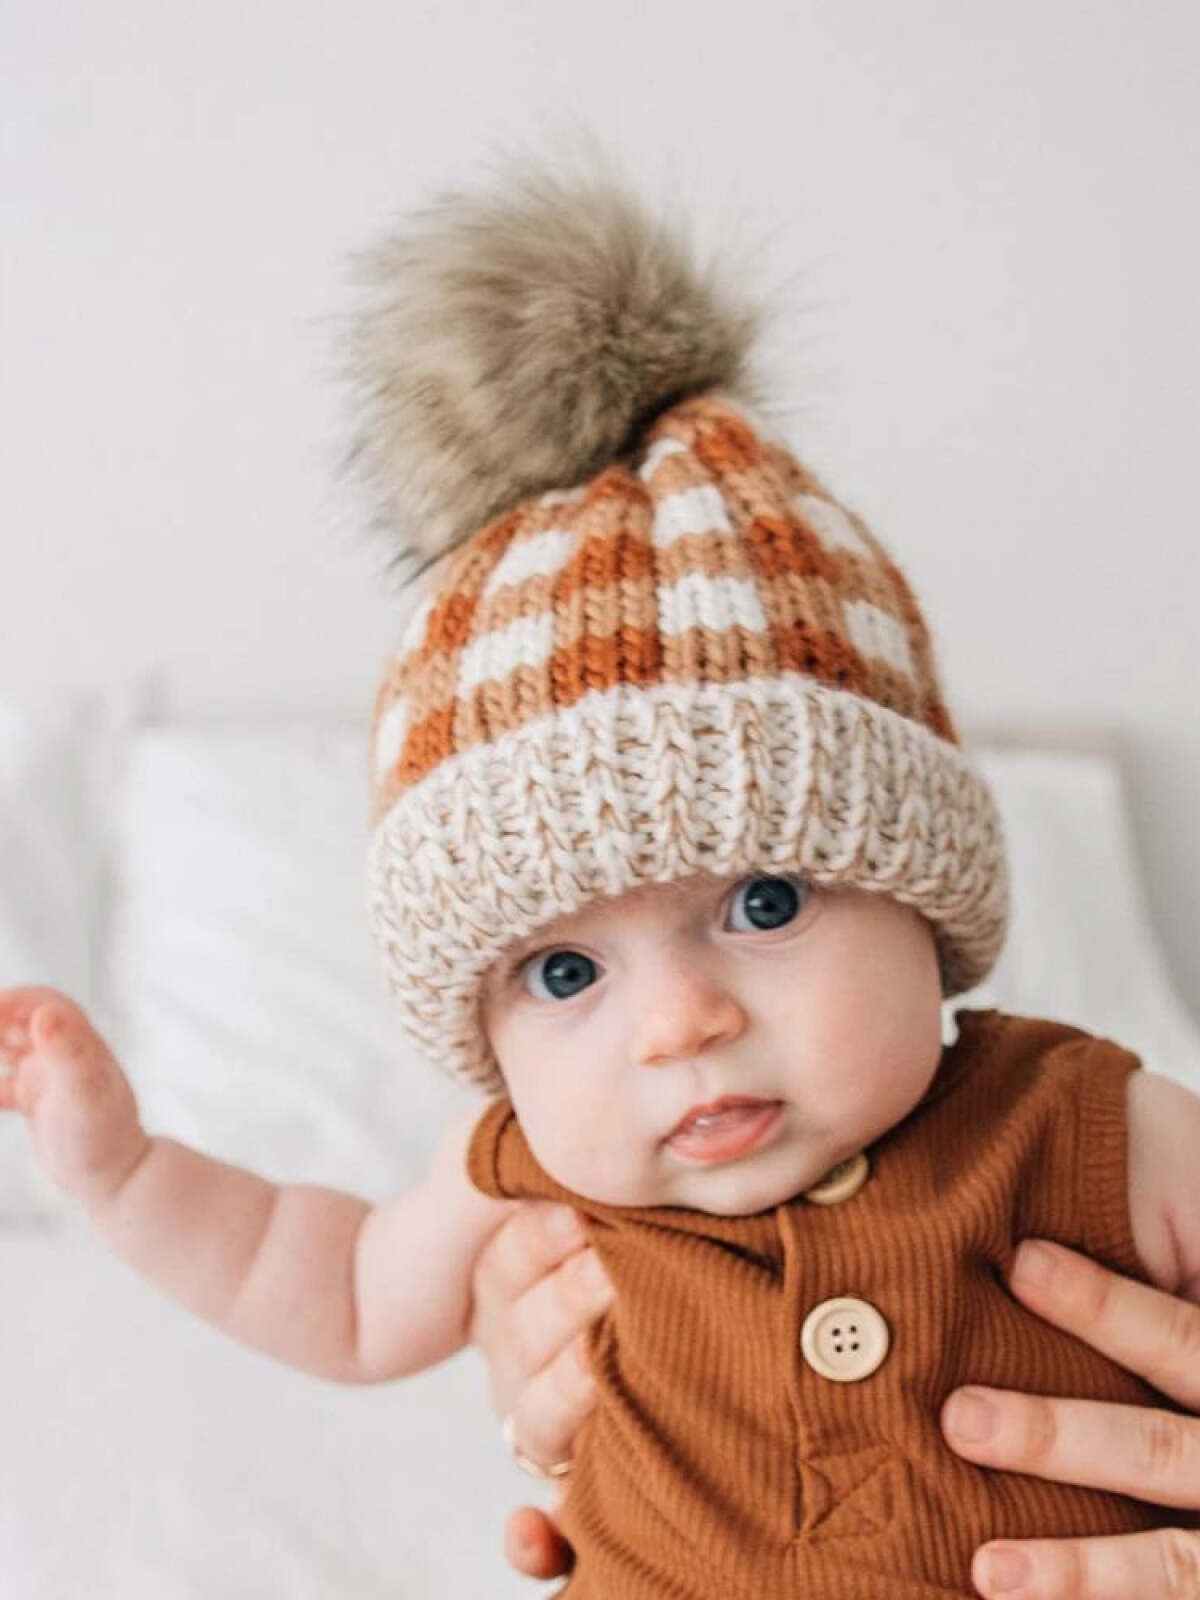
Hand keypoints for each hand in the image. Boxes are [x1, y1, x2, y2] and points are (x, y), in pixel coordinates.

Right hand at [0, 986, 148, 1208]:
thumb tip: (44, 1013)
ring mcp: (47, 1076)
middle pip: (18, 1023)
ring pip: (6, 1051)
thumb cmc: (104, 1135)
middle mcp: (62, 1054)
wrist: (114, 1176)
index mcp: (78, 1043)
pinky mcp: (35, 1100)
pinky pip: (1, 1086)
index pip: (42, 1004)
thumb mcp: (82, 1093)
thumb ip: (67, 1052)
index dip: (11, 1000)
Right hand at [469, 1200, 612, 1579]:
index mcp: (510, 1283)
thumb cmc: (595, 1229)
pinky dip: (536, 1542)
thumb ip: (535, 1166)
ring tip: (597, 1363)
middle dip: (564, 1303)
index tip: (577, 1215)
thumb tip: (543, 1129)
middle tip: (607, 1268)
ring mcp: (539, 1416)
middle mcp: (519, 1354)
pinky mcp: (568, 1475)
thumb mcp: (544, 1191)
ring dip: (562, 1396)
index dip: (535, 1242)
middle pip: (524, 1338)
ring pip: (535, 1422)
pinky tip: (532, 1534)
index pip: (507, 1264)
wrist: (582, 1328)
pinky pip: (546, 1531)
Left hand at [941, 1238, 1199, 1597]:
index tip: (1021, 1262)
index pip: (1182, 1343)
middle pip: (1158, 1450)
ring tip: (988, 1571)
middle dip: (1058, 1438)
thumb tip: (1048, 1257)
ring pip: (1173, 1564)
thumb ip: (1181, 1344)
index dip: (1107, 1306)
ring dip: (1080, 1571)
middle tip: (960, 1419)